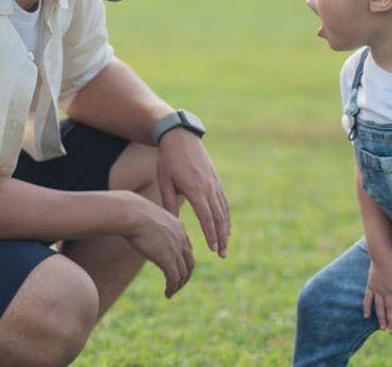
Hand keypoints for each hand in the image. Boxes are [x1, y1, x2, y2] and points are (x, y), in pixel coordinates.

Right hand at [122, 192, 194, 297]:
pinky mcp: (168, 259)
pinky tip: (167, 294)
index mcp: (178, 227)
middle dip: (185, 276)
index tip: (177, 270)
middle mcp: (181, 238)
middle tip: (177, 285)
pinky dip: (172, 288)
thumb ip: (152, 227)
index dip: (183, 261)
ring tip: (171, 292)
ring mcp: (176, 249)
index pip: (187, 249)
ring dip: (178, 285)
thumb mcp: (148, 218)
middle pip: (189, 263)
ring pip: (183, 273)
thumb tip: (144, 231)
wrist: (132, 213)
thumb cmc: (132, 213)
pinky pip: (174, 278)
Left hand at [157, 128, 230, 257]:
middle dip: (222, 237)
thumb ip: (170, 204)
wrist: (180, 137)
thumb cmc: (168, 161)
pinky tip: (226, 226)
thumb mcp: (165, 183)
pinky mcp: (216, 179)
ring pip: (224, 210)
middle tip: (222, 254)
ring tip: (226, 245)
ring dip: (226, 229)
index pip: (206, 217)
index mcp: (195, 189)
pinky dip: (226, 215)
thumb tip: (174, 225)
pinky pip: (224, 201)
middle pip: (219, 217)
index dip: (211, 234)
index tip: (214, 249)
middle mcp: (208, 187)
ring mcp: (214, 183)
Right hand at [363, 248, 391, 333]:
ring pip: (379, 306)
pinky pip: (367, 298)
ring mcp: (377, 288)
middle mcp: (386, 290)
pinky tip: (366, 316)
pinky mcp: (370, 285)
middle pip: (390, 308)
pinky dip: (366, 307)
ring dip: (381, 317)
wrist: (379, 250)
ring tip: (382, 328)